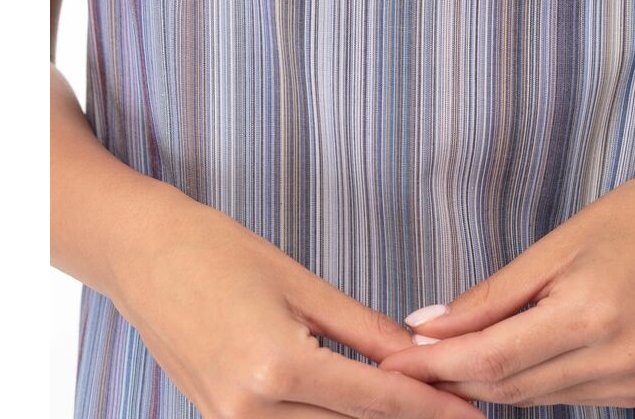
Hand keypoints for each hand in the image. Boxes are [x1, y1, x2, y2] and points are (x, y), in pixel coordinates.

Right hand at [109, 191, 482, 418]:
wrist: (140, 255)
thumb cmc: (217, 251)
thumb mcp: (300, 282)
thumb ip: (362, 327)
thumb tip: (418, 353)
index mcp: (277, 367)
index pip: (376, 401)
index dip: (432, 411)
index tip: (475, 416)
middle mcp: (251, 411)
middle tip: (461, 412)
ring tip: (421, 410)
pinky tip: (362, 412)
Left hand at [377, 165, 634, 408]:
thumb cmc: (630, 219)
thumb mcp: (555, 244)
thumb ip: (492, 295)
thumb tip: (427, 325)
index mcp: (590, 314)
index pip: (492, 357)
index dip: (436, 365)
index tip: (391, 360)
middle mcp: (614, 360)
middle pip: (508, 386)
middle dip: (449, 377)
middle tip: (401, 362)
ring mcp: (629, 382)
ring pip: (531, 398)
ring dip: (480, 383)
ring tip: (436, 361)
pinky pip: (561, 396)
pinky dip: (522, 383)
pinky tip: (495, 362)